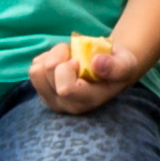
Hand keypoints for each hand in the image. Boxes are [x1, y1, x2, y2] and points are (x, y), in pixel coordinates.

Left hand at [28, 33, 143, 116]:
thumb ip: (116, 67)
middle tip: (77, 57)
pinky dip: (46, 58)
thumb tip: (96, 62)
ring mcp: (52, 99)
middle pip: (47, 71)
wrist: (110, 70)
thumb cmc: (118, 67)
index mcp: (87, 101)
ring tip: (70, 59)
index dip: (68, 67)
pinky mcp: (42, 90)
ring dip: (52, 56)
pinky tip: (62, 62)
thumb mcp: (126, 64)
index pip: (64, 89)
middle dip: (61, 55)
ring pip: (36, 70)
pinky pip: (34, 67)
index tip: (79, 61)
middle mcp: (66, 105)